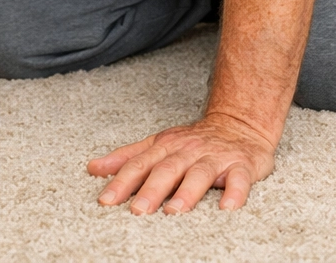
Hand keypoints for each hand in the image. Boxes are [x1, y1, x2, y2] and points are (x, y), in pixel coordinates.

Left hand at [88, 113, 274, 214]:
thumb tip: (93, 167)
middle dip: (151, 190)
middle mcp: (188, 150)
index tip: (105, 200)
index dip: (121, 181)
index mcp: (166, 146)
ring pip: (200, 173)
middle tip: (137, 211)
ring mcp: (215, 157)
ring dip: (187, 192)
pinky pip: (239, 179)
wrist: (240, 123)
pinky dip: (235, 193)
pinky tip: (227, 208)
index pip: (140, 163)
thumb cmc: (194, 142)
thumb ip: (128, 157)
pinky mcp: (241, 165)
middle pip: (167, 169)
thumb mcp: (159, 143)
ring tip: (175, 211)